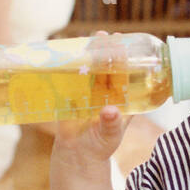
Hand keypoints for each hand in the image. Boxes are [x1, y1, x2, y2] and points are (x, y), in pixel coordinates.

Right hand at [51, 30, 130, 165]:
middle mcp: (105, 92)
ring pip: (89, 69)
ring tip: (85, 38)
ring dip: (87, 54)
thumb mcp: (108, 137)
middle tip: (103, 35)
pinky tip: (65, 53)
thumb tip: (110, 111)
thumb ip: (111, 124)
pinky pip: (71, 78)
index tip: (123, 44)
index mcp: (120, 98)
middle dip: (105, 50)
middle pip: (107, 66)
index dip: (124, 59)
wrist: (78, 155)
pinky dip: (68, 66)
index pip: (124, 74)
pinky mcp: (72, 96)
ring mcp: (88, 92)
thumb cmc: (100, 146)